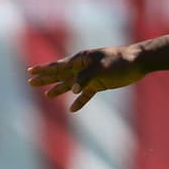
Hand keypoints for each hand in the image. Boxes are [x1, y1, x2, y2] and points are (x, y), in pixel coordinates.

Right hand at [26, 45, 145, 111]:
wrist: (138, 62)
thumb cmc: (120, 61)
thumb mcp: (101, 68)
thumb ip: (85, 78)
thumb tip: (72, 90)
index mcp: (81, 59)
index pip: (58, 65)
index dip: (44, 69)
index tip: (30, 71)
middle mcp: (83, 67)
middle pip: (60, 74)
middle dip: (46, 78)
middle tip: (30, 82)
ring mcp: (91, 76)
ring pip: (71, 84)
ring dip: (59, 89)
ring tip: (47, 95)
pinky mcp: (100, 84)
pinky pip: (86, 94)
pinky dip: (79, 101)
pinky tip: (72, 109)